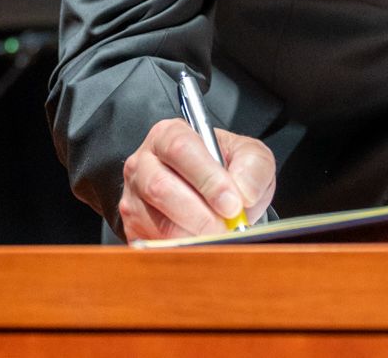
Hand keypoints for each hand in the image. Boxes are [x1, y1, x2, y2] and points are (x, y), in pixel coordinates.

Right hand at [118, 117, 274, 241]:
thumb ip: (253, 166)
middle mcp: (143, 163)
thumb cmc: (228, 170)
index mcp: (168, 135)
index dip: (207, 179)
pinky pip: (153, 246)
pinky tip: (202, 249)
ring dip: (194, 236)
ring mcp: (133, 198)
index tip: (232, 204)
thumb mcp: (250, 156)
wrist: (215, 196)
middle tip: (227, 228)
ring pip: (156, 222)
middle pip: (160, 187)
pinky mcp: (134, 230)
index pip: (181, 149)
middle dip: (200, 215)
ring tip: (219, 238)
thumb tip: (243, 194)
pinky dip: (182, 252)